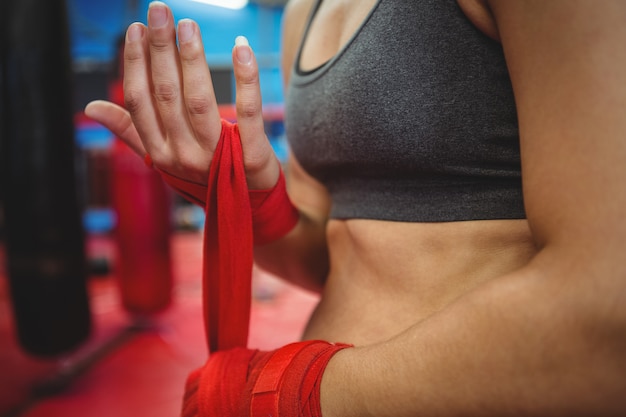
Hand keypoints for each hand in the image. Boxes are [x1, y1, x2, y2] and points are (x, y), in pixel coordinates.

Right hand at [84, 1, 278, 188]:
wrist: (249, 211)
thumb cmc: (203, 177)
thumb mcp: (164, 159)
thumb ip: (132, 132)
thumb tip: (91, 109)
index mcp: (160, 152)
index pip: (140, 101)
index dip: (136, 63)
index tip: (136, 29)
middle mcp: (183, 155)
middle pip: (167, 94)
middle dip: (161, 49)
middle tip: (160, 11)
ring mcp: (217, 157)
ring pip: (200, 99)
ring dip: (192, 58)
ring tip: (188, 25)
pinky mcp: (251, 155)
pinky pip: (249, 112)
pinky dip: (246, 78)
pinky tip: (241, 46)